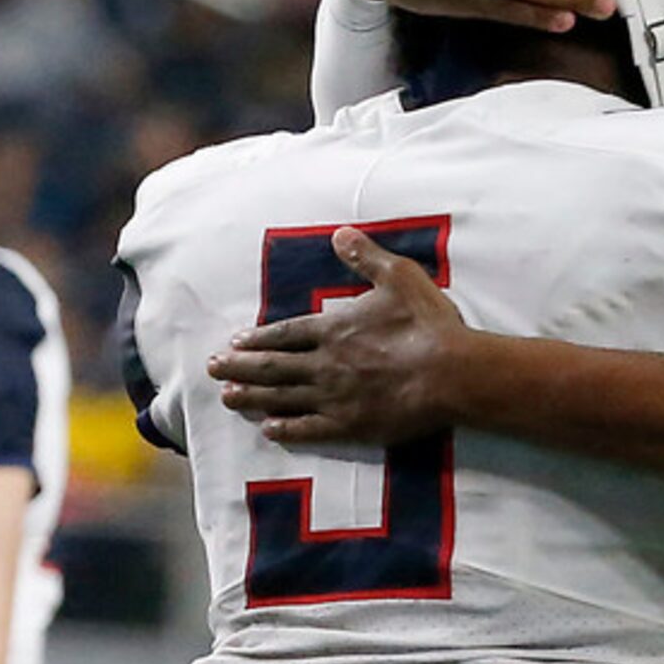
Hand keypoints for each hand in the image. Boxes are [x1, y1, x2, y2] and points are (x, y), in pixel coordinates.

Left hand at [209, 227, 471, 446]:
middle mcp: (325, 363)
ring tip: (227, 397)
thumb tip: (340, 235)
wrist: (450, 373)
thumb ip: (366, 258)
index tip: (234, 343)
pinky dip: (286, 429)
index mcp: (334, 329)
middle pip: (273, 366)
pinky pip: (309, 428)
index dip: (258, 339)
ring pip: (283, 397)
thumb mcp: (399, 277)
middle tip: (212, 369)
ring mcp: (335, 397)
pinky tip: (268, 429)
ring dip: (253, 396)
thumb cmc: (428, 324)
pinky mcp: (351, 425)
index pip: (286, 334)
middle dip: (240, 367)